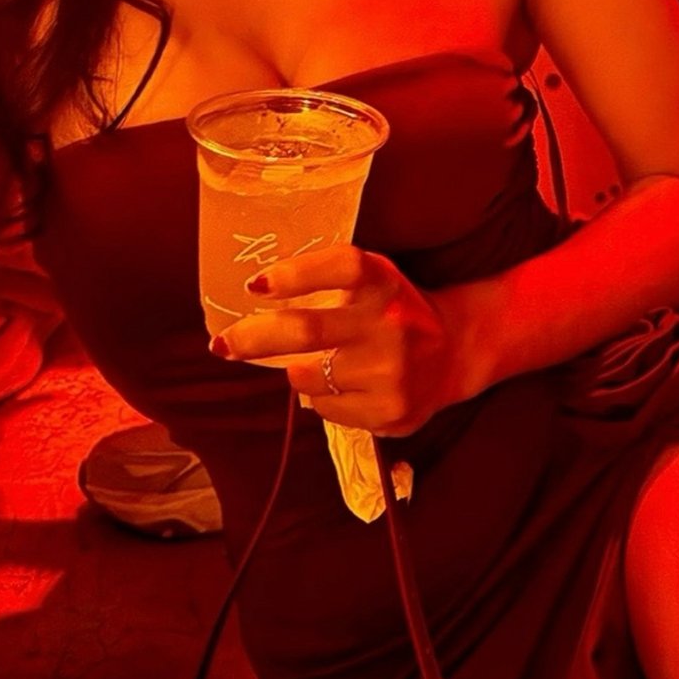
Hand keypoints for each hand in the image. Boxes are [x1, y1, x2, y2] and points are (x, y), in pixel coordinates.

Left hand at [212, 244, 466, 436]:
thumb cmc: (393, 307)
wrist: (456, 350)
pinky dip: (321, 398)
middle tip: (222, 345)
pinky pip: (326, 410)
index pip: (341, 267)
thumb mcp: (373, 277)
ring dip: (296, 371)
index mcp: (383, 280)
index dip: (295, 274)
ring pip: (306, 377)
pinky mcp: (391, 411)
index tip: (255, 285)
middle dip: (253, 338)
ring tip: (318, 363)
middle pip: (307, 329)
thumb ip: (326, 278)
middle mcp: (389, 323)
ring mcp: (392, 371)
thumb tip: (253, 293)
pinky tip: (346, 386)